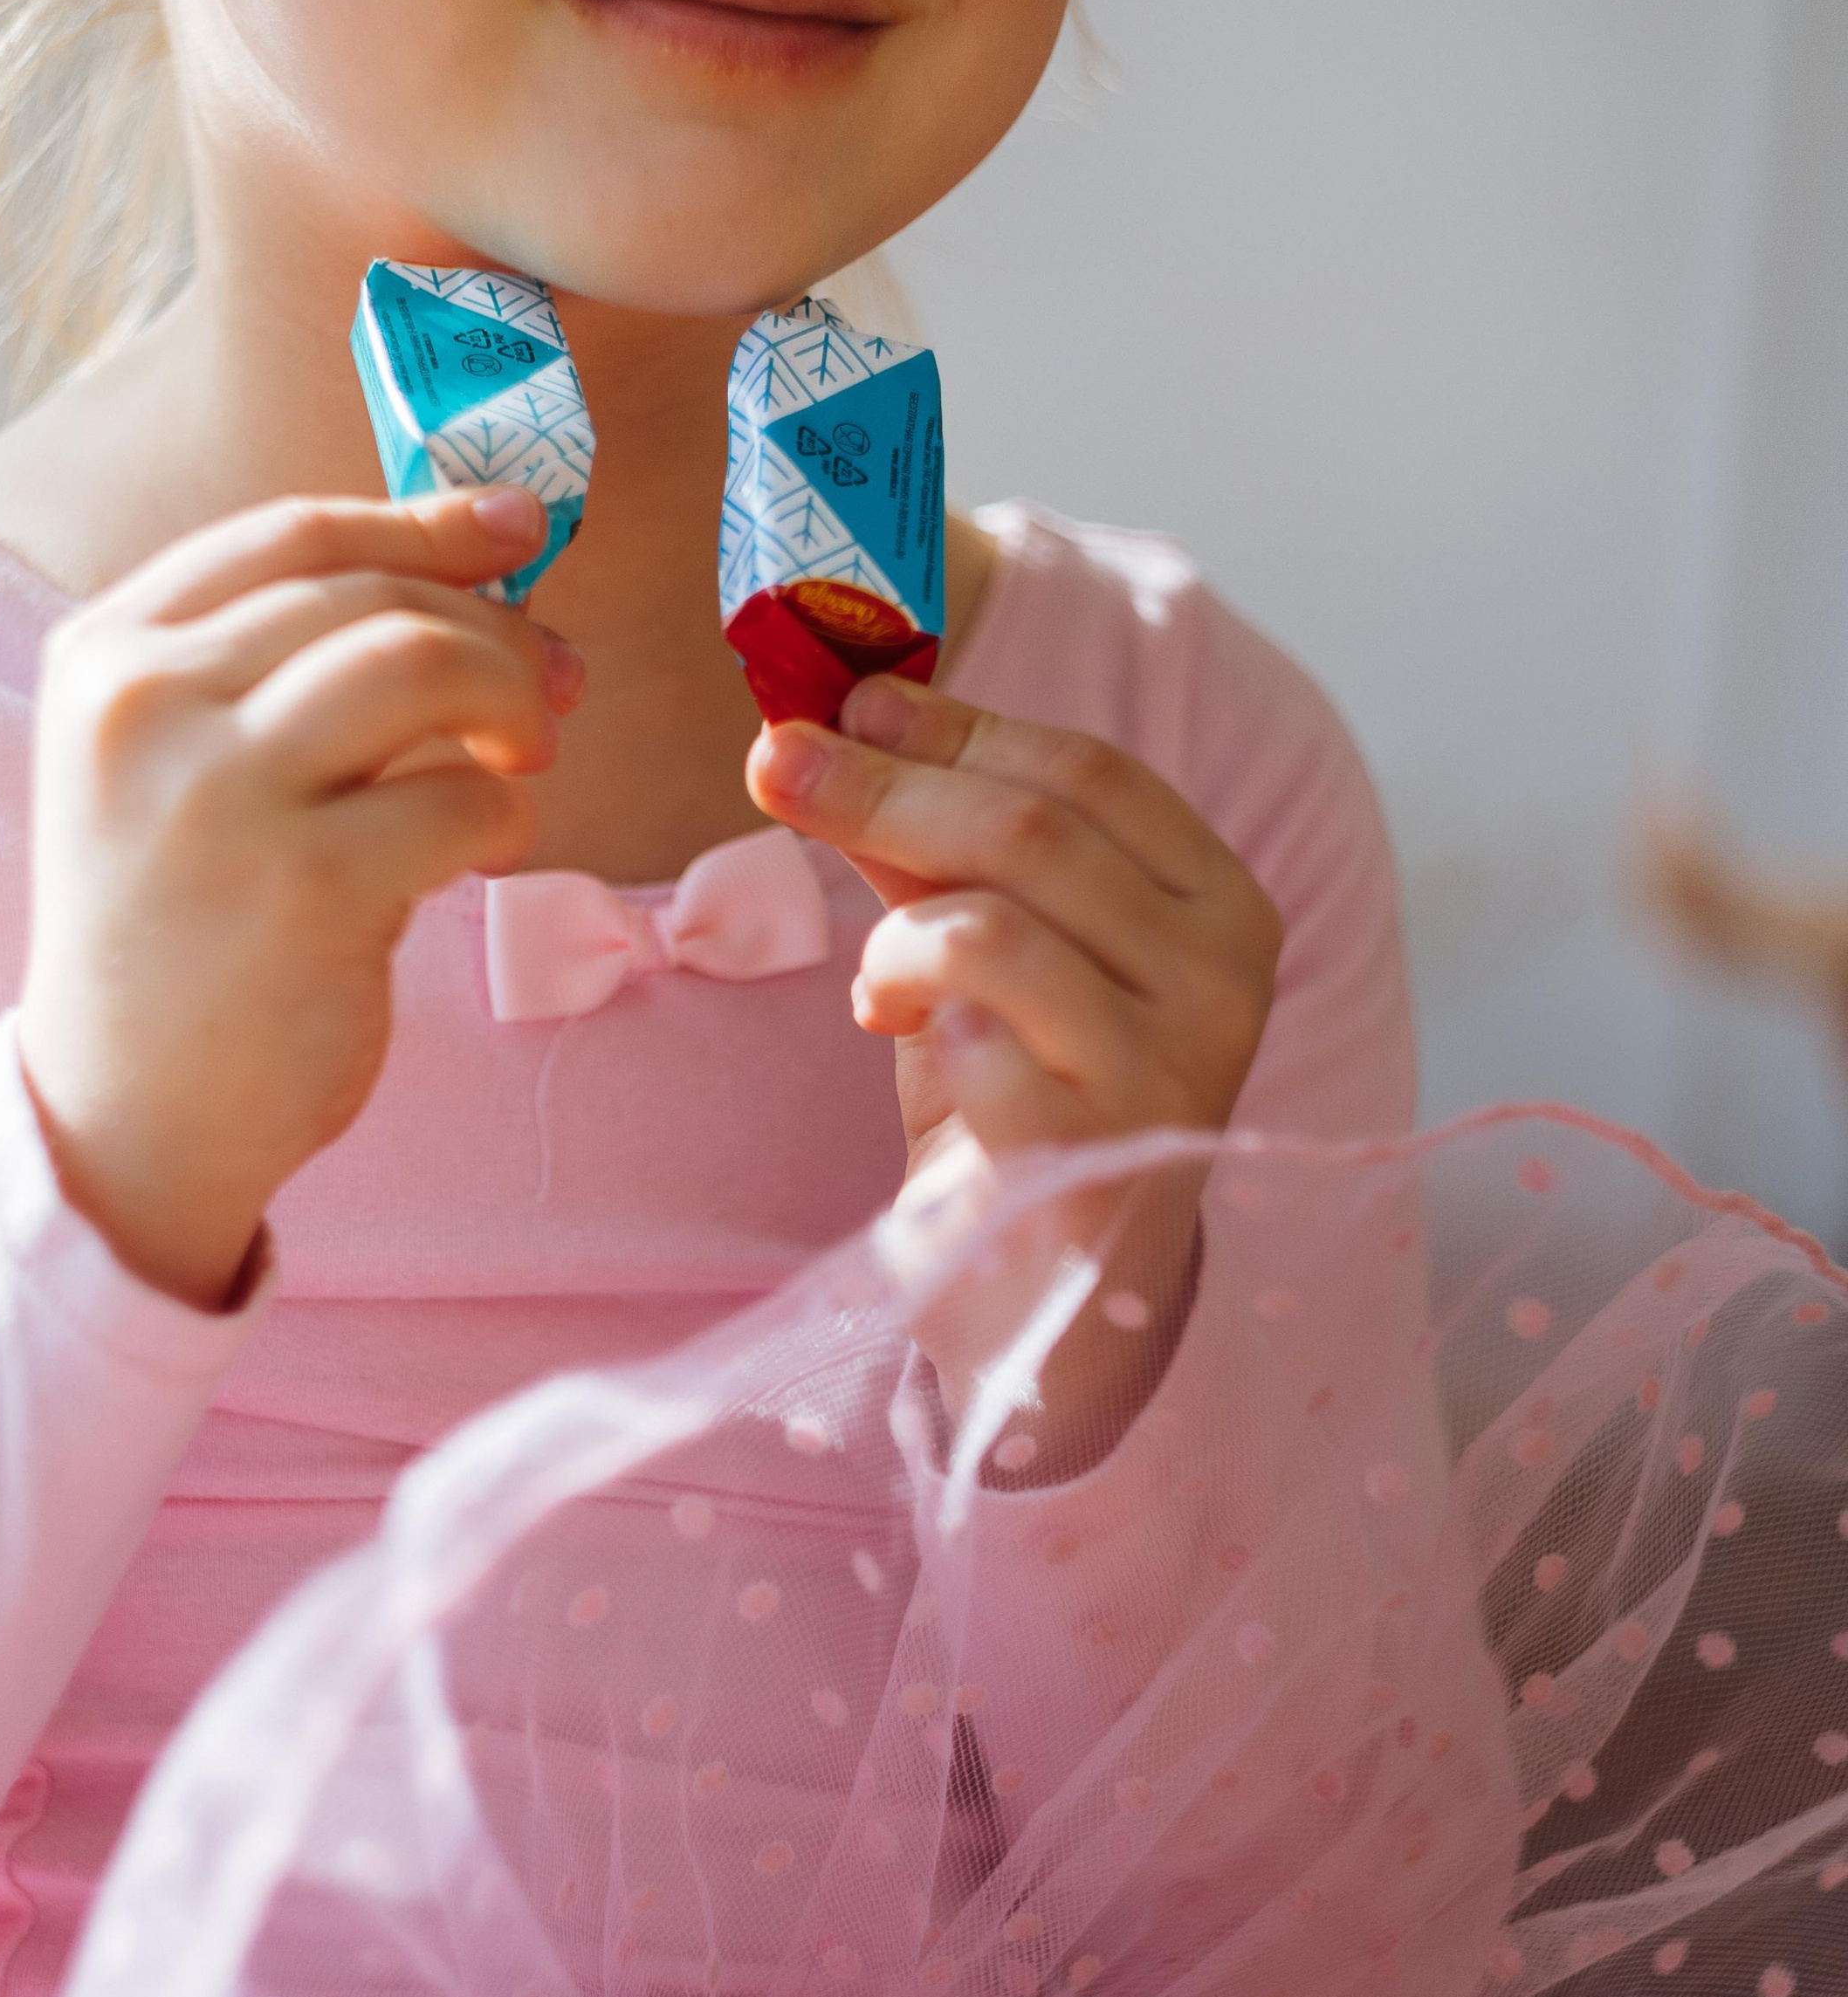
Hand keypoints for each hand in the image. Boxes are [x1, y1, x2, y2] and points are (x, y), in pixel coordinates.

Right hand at [19, 486, 579, 1311]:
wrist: (127, 1115)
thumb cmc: (180, 928)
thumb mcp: (174, 764)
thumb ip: (279, 665)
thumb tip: (480, 562)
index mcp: (103, 657)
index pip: (290, 535)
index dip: (422, 518)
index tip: (516, 525)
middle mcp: (144, 707)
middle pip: (373, 597)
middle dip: (494, 627)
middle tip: (555, 683)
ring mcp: (221, 796)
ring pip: (424, 665)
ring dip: (512, 697)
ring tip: (526, 753)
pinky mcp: (307, 888)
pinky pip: (462, 798)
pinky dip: (505, 813)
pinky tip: (490, 846)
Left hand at [748, 674, 1280, 1467]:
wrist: (1052, 1294)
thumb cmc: (1023, 1098)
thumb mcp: (988, 948)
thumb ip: (936, 842)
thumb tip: (837, 720)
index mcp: (1220, 905)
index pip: (1090, 770)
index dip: (956, 725)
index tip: (846, 702)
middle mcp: (1223, 980)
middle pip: (1032, 829)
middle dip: (882, 784)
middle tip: (772, 760)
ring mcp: (1167, 1070)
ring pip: (996, 923)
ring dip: (896, 931)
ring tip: (875, 981)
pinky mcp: (1091, 1153)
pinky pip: (970, 1038)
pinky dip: (912, 1018)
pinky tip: (905, 1044)